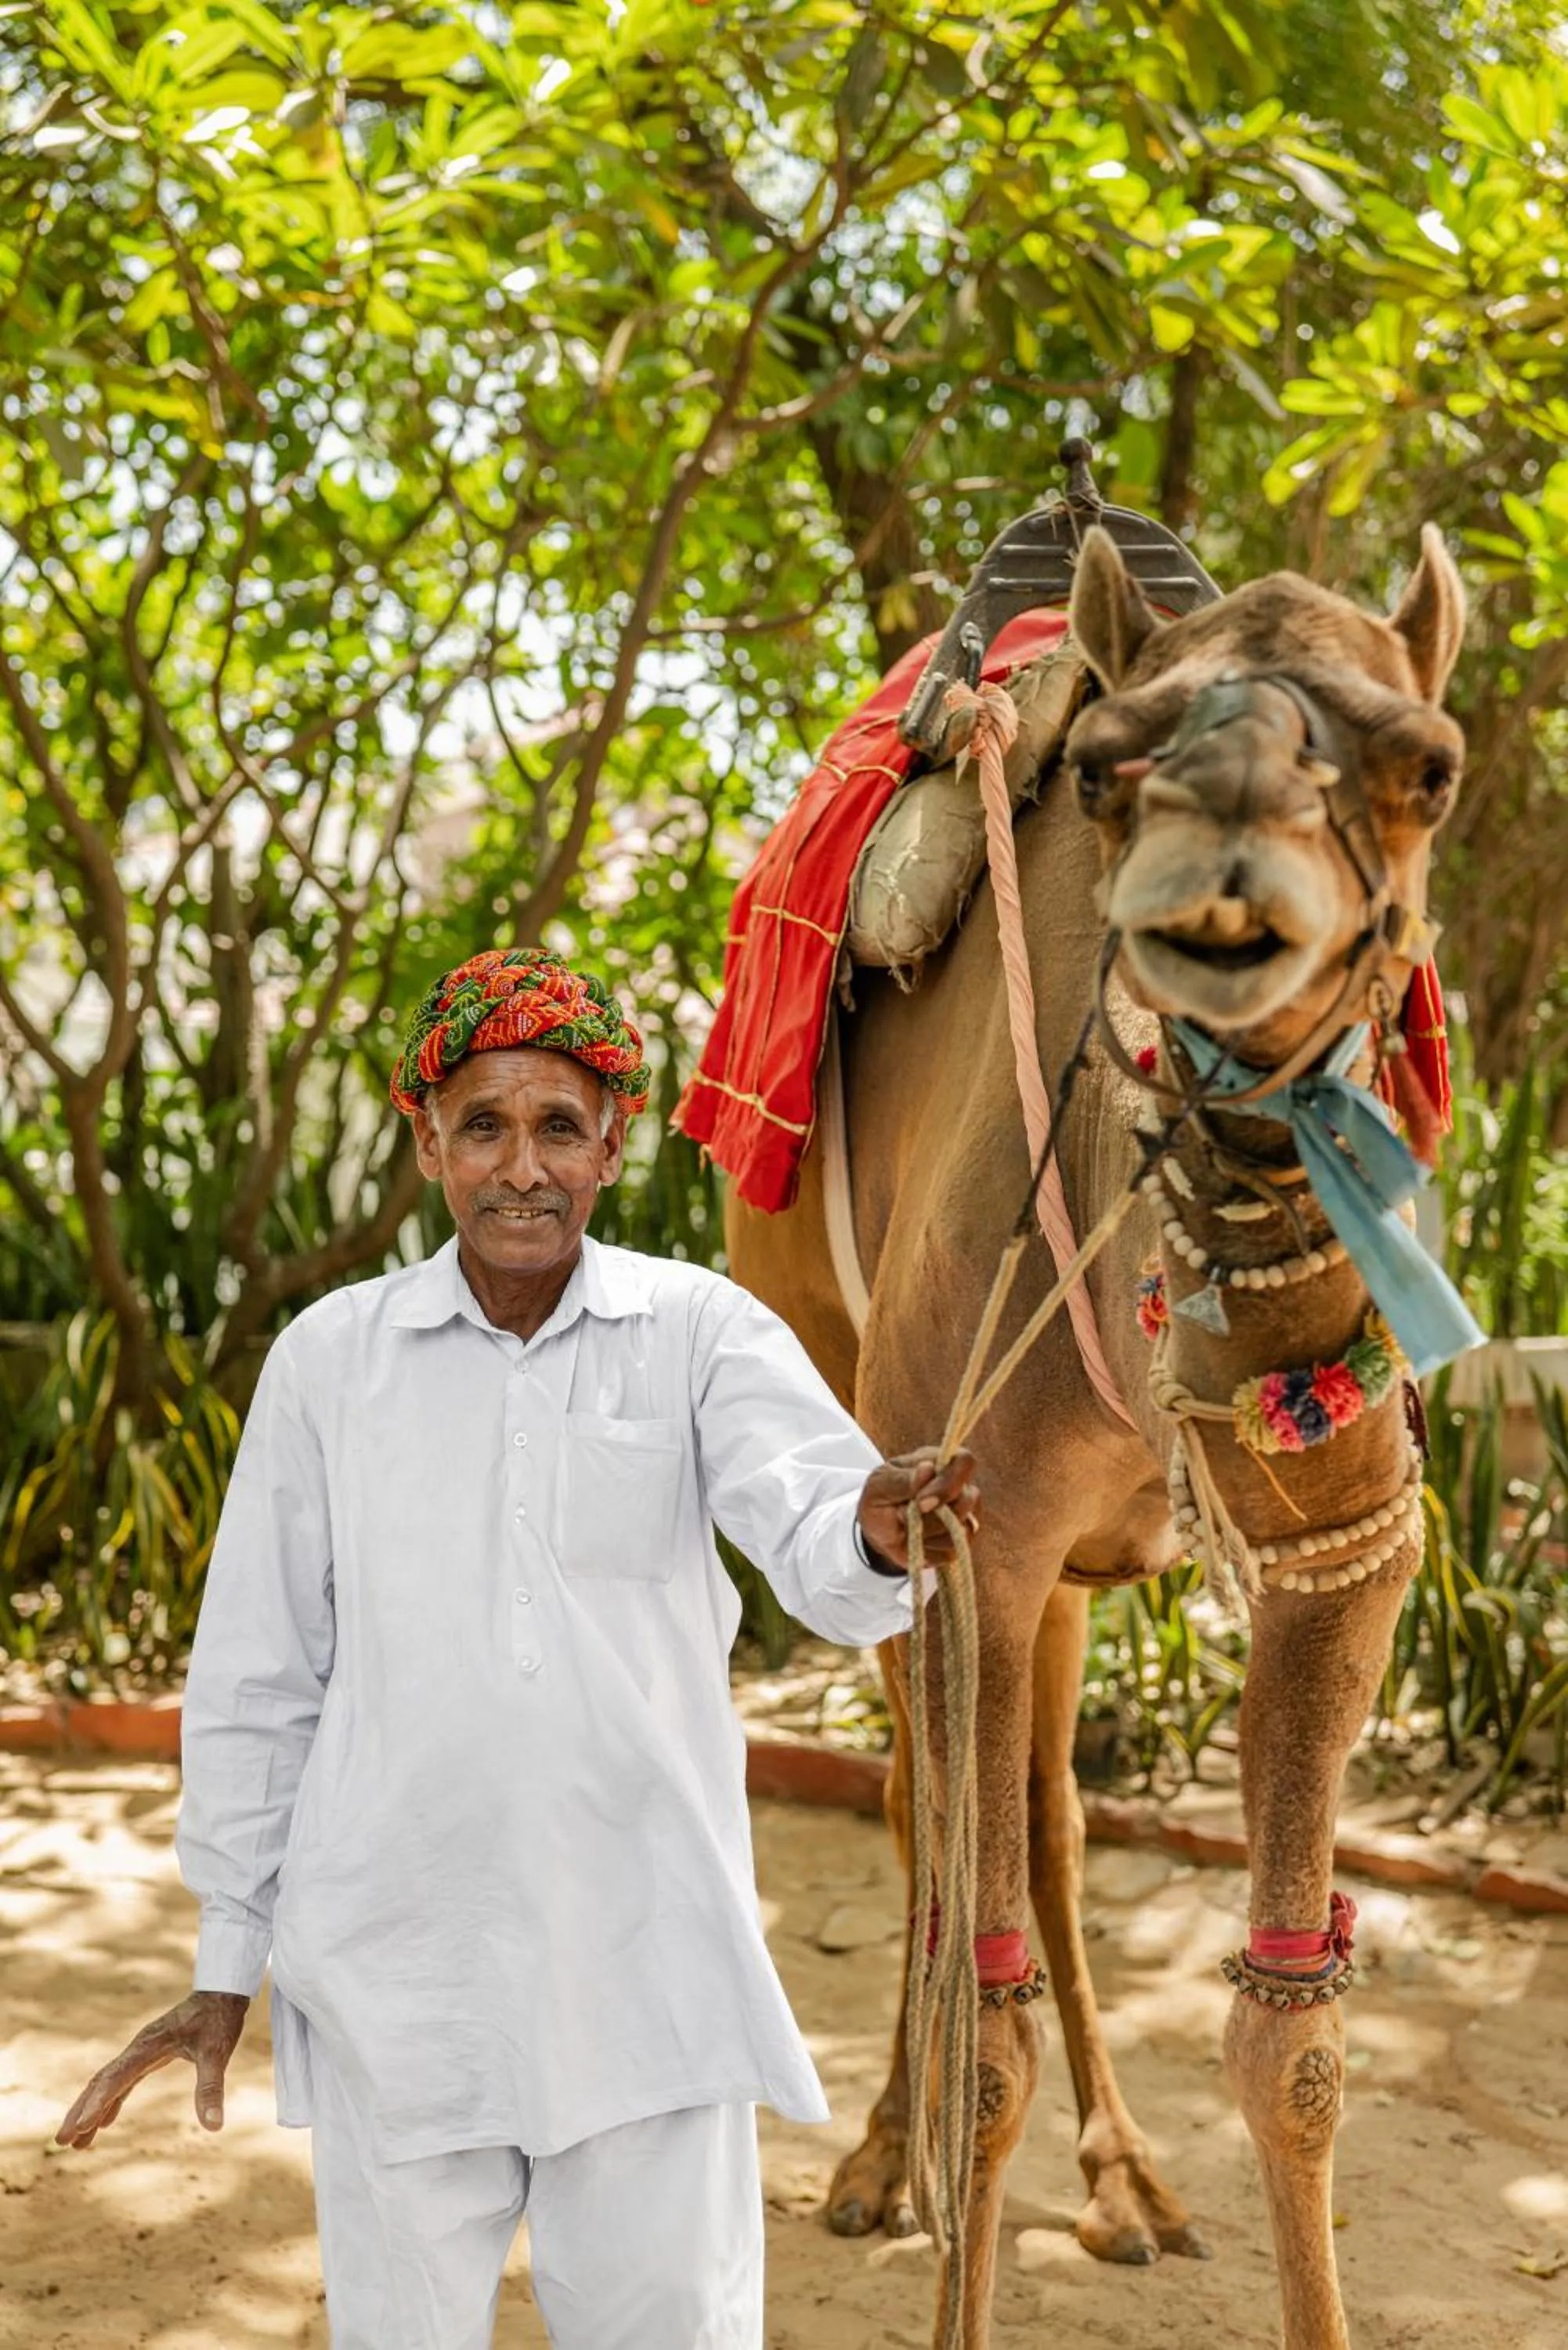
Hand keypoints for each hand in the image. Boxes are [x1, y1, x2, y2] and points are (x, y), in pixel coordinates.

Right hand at [56, 1990, 249, 2148]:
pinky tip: (104, 2122)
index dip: (98, 2103)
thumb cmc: (219, 2020)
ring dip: (89, 2109)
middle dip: (80, 2110)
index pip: (116, 2077)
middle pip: (101, 2081)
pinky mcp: (148, 2055)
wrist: (222, 1991)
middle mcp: (138, 2048)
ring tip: (74, 2142)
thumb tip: (215, 2127)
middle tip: (61, 2141)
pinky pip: (122, 2081)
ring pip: (106, 2083)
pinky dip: (110, 2102)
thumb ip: (211, 2089)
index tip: (82, 2127)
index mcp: (148, 2046)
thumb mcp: (217, 2053)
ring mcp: (141, 2052)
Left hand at [857, 1446, 980, 1571]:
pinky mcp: (960, 1541)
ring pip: (963, 1527)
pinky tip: (916, 1541)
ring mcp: (963, 1515)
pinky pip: (954, 1549)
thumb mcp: (879, 1486)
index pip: (965, 1461)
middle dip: (937, 1514)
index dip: (949, 1482)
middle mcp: (958, 1487)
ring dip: (928, 1532)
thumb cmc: (879, 1500)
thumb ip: (903, 1479)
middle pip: (970, 1498)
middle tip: (907, 1517)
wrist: (877, 1534)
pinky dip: (929, 1549)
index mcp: (939, 1463)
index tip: (921, 1500)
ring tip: (907, 1527)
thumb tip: (928, 1469)